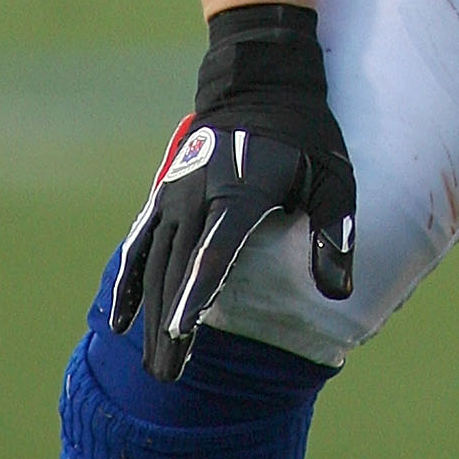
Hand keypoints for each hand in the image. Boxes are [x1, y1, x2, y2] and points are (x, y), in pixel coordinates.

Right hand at [111, 5, 354, 381]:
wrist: (260, 82)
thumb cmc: (306, 135)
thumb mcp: (334, 177)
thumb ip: (335, 232)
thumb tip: (339, 292)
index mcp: (240, 194)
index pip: (215, 252)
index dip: (198, 293)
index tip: (183, 332)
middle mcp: (198, 197)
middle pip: (177, 268)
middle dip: (169, 324)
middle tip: (168, 375)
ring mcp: (175, 196)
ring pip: (155, 264)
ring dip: (151, 314)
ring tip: (154, 365)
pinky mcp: (164, 196)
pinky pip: (139, 245)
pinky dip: (128, 283)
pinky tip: (119, 321)